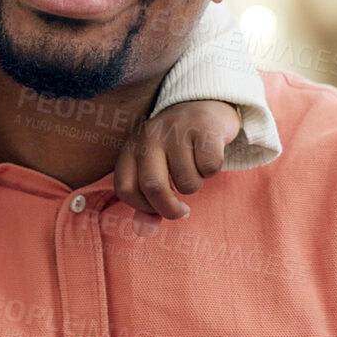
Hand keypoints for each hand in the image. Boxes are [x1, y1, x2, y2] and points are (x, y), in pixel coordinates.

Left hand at [113, 100, 237, 221]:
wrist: (203, 104)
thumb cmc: (176, 148)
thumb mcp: (156, 171)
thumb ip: (148, 203)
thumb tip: (143, 232)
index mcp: (132, 147)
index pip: (124, 188)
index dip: (142, 207)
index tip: (158, 210)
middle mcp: (149, 136)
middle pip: (153, 186)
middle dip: (170, 208)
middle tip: (182, 212)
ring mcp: (175, 129)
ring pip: (186, 180)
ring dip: (195, 185)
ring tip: (195, 170)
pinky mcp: (203, 126)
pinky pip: (210, 167)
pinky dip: (212, 170)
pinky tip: (208, 157)